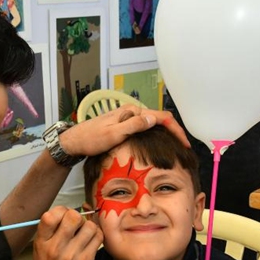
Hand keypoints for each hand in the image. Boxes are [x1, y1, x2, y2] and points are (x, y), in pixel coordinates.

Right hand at [27, 206, 103, 259]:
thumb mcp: (39, 251)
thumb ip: (50, 232)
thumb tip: (65, 213)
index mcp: (41, 243)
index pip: (50, 215)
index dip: (61, 210)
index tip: (64, 215)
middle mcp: (56, 248)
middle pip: (73, 216)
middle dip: (78, 216)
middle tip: (77, 224)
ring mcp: (72, 255)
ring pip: (89, 226)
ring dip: (89, 227)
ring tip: (85, 235)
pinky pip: (98, 238)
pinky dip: (96, 236)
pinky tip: (91, 242)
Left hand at [58, 106, 189, 158]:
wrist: (74, 141)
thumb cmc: (91, 139)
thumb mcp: (113, 134)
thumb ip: (133, 126)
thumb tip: (152, 119)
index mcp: (131, 112)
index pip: (161, 118)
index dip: (176, 130)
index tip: (185, 144)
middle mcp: (131, 112)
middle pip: (160, 119)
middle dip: (174, 131)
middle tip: (183, 148)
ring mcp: (128, 117)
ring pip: (153, 124)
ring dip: (166, 133)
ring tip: (175, 147)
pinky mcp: (124, 124)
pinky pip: (145, 128)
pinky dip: (156, 135)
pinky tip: (158, 144)